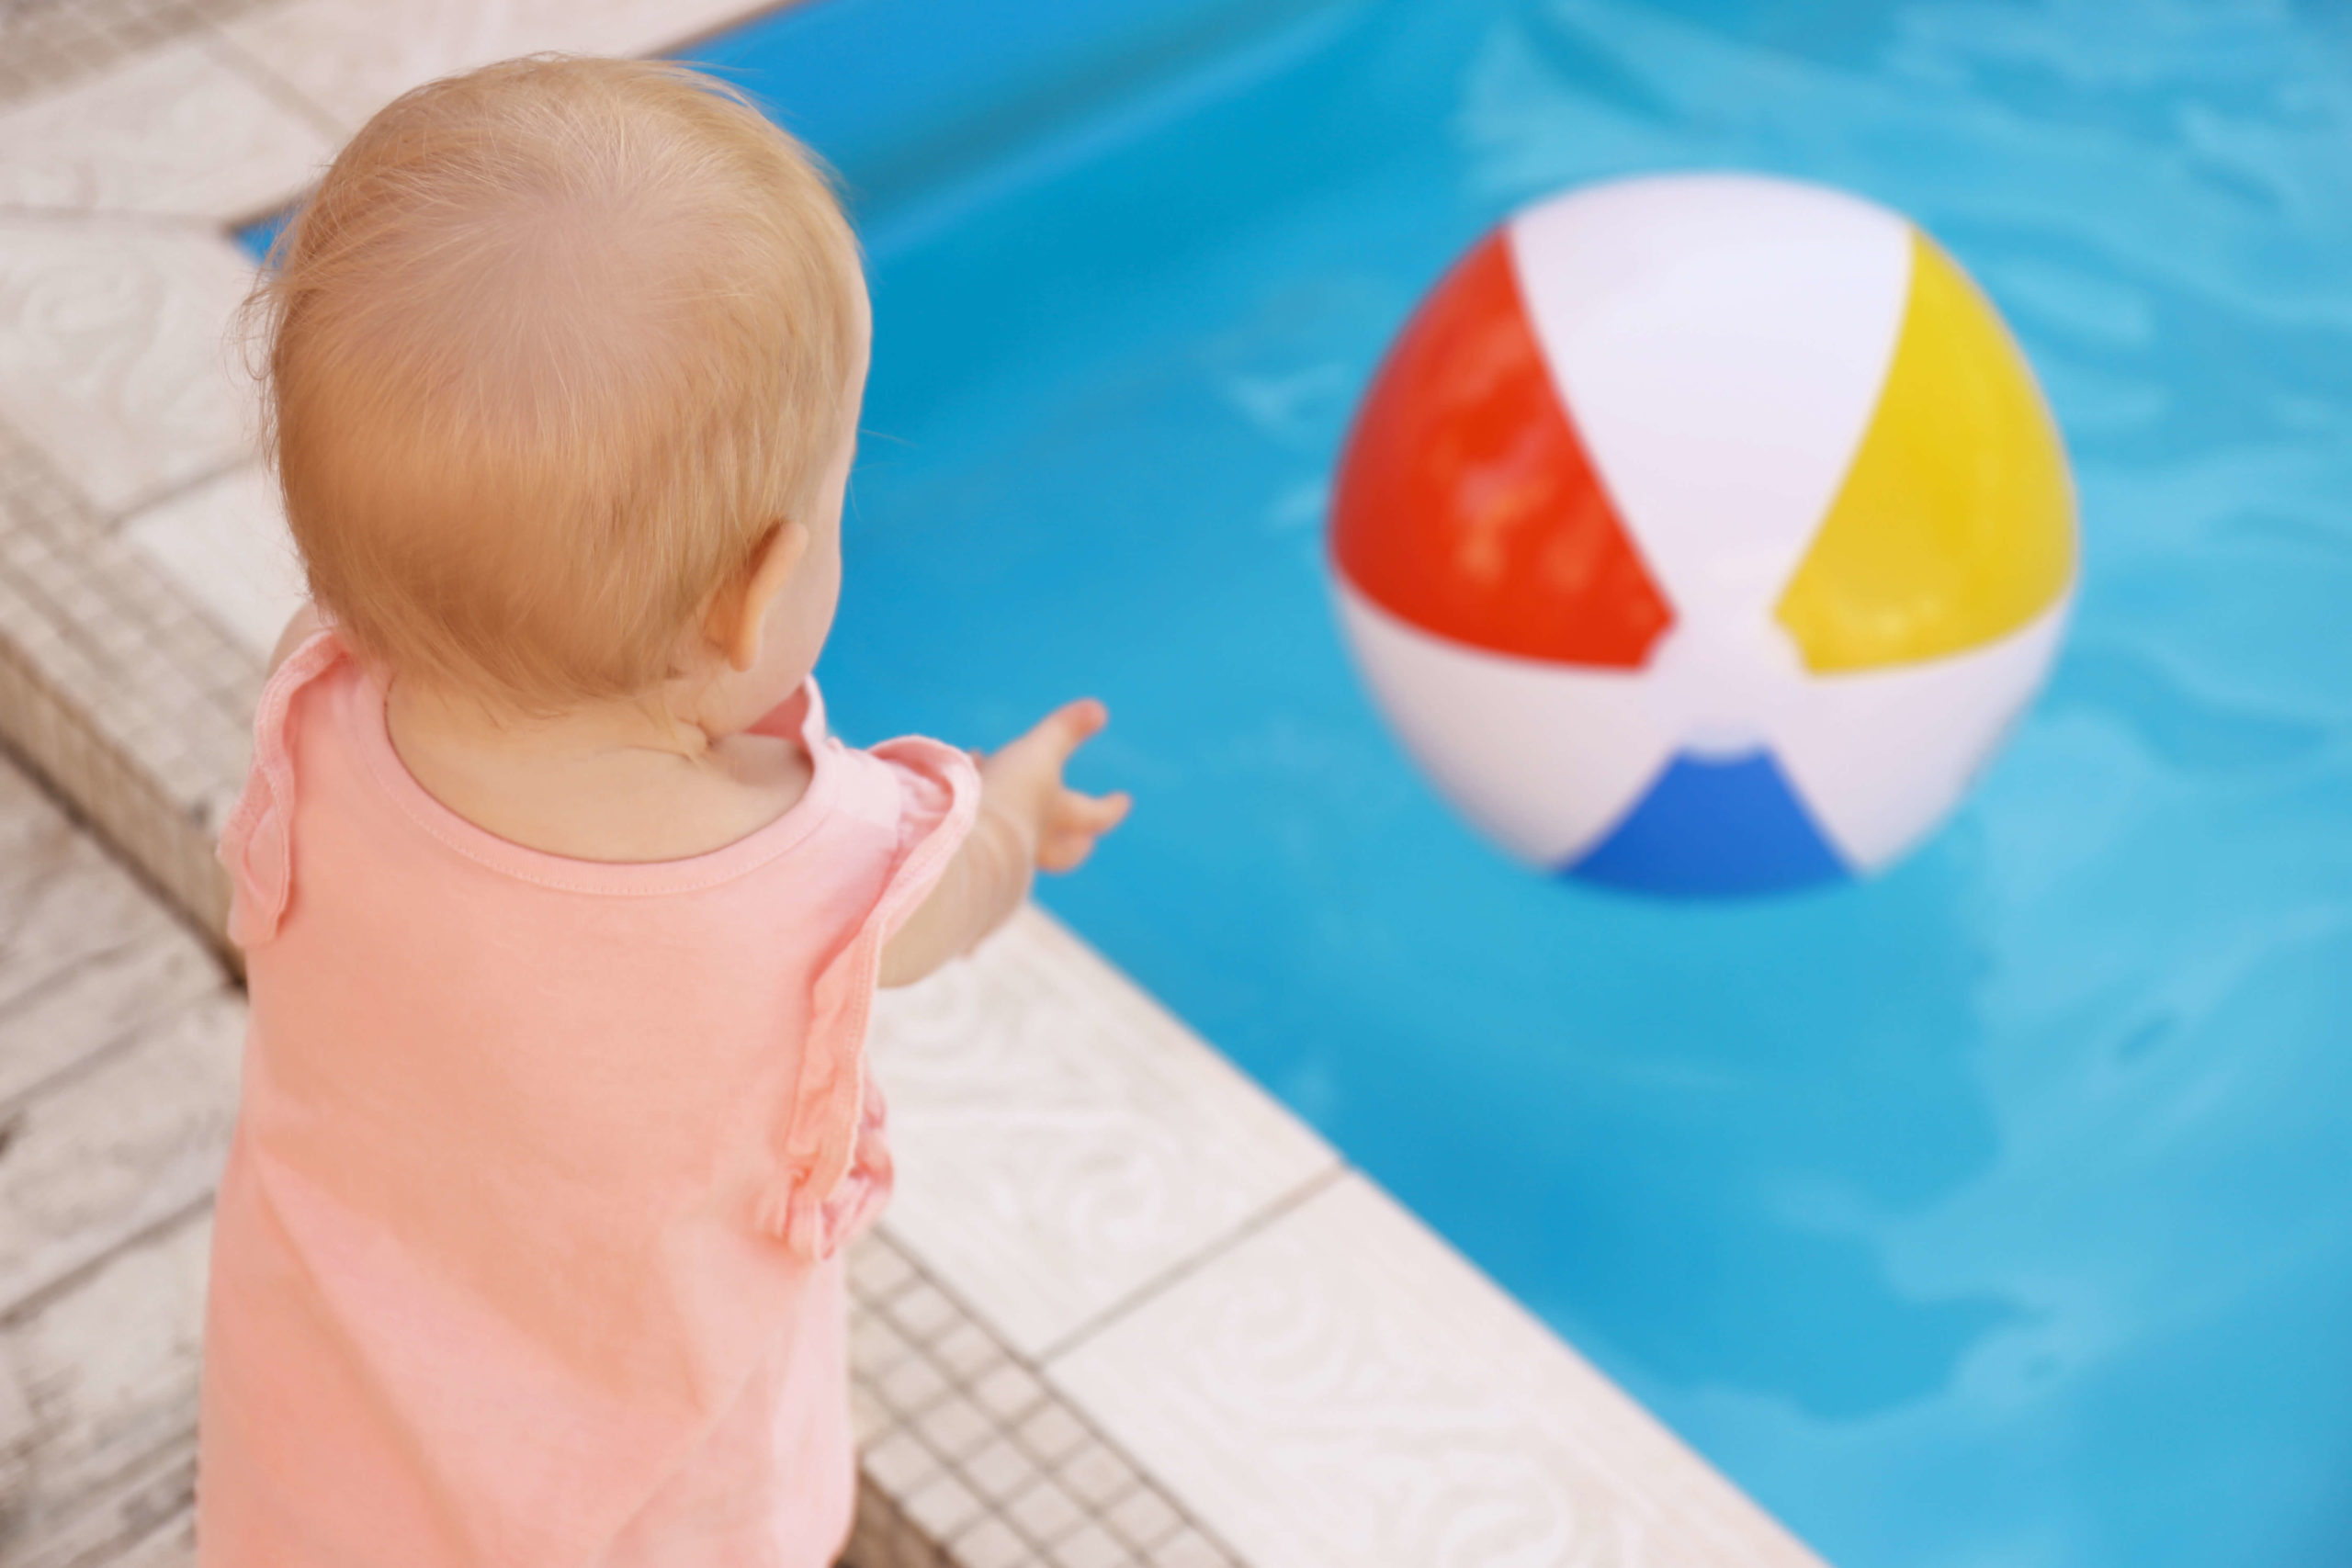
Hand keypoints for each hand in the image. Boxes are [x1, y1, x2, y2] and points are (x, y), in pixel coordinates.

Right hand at [977, 700, 1130, 872]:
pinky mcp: (966, 848)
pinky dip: (969, 804)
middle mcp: (1032, 840)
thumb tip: (1100, 710)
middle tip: (1084, 839)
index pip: (1095, 817)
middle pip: (1063, 852)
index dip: (1110, 807)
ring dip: (1011, 811)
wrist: (960, 844)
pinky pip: (975, 826)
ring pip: (1014, 831)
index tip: (1126, 799)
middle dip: (1071, 842)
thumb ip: (1065, 731)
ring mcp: (999, 848)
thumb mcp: (1039, 754)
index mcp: (1056, 818)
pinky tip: (949, 786)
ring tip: (988, 773)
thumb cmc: (1009, 799)